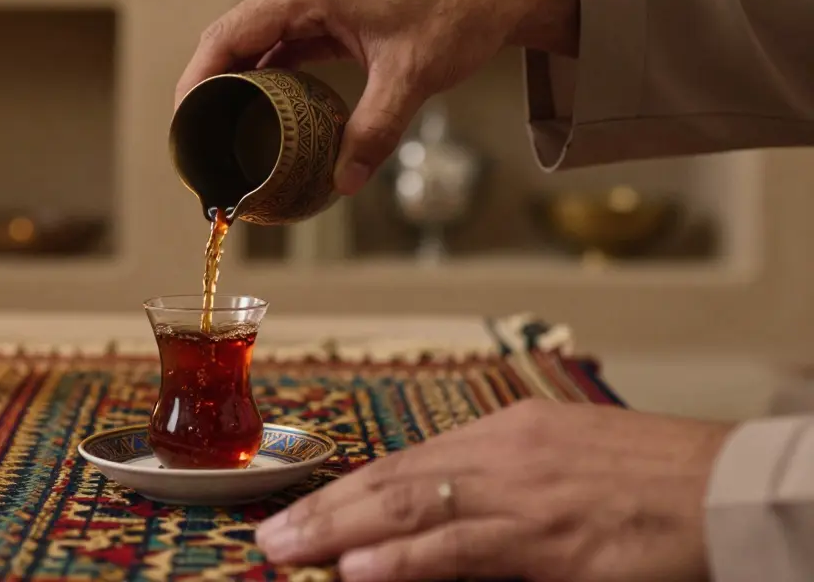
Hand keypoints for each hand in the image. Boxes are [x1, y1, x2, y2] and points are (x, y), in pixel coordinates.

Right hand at [175, 0, 579, 194]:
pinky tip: (261, 115)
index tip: (183, 125)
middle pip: (230, 40)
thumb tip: (342, 184)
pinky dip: (264, 79)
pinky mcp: (324, 14)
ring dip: (234, 86)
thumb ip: (374, 130)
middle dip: (208, 90)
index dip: (197, 82)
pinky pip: (278, 46)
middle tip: (197, 144)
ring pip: (251, 44)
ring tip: (221, 136)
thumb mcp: (411, 78)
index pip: (228, 36)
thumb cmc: (454, 17)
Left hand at [254, 399, 731, 581]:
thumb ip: (500, 476)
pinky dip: (406, 561)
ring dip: (341, 534)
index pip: (405, 462)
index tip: (303, 509)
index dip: (347, 490)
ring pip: (411, 512)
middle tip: (271, 535)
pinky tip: (360, 570)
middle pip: (393, 482)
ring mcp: (523, 498)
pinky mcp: (551, 543)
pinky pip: (463, 550)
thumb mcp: (564, 457)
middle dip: (325, 511)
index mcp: (505, 432)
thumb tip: (438, 506)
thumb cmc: (654, 476)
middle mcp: (503, 455)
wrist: (731, 488)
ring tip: (288, 551)